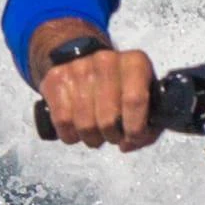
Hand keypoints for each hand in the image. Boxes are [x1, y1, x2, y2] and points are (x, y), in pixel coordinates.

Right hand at [41, 43, 162, 147]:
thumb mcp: (145, 97)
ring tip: (96, 132)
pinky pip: (63, 121)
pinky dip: (70, 135)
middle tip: (112, 135)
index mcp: (134, 63)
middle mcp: (106, 61)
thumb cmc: (121, 87)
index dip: (135, 129)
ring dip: (92, 138)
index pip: (135, 100)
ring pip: (85, 124)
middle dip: (112, 137)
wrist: (84, 60)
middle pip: (108, 119)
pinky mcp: (55, 79)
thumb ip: (149, 126)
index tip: (132, 138)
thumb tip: (128, 144)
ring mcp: (78, 68)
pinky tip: (77, 129)